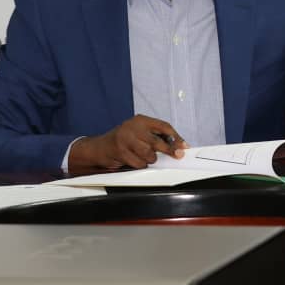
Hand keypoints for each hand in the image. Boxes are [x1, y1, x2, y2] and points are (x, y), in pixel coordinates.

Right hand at [68, 114, 188, 170]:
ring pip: (149, 154)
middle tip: (177, 155)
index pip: (163, 126)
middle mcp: (133, 127)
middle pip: (157, 141)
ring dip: (150, 159)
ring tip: (144, 156)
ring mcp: (125, 139)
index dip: (176, 137)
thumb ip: (155, 136)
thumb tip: (177, 145)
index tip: (184, 146)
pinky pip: (139, 163)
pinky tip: (134, 160)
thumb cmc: (124, 140)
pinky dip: (140, 165)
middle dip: (169, 150)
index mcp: (141, 120)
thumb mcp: (139, 133)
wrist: (100, 148)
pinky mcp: (120, 152)